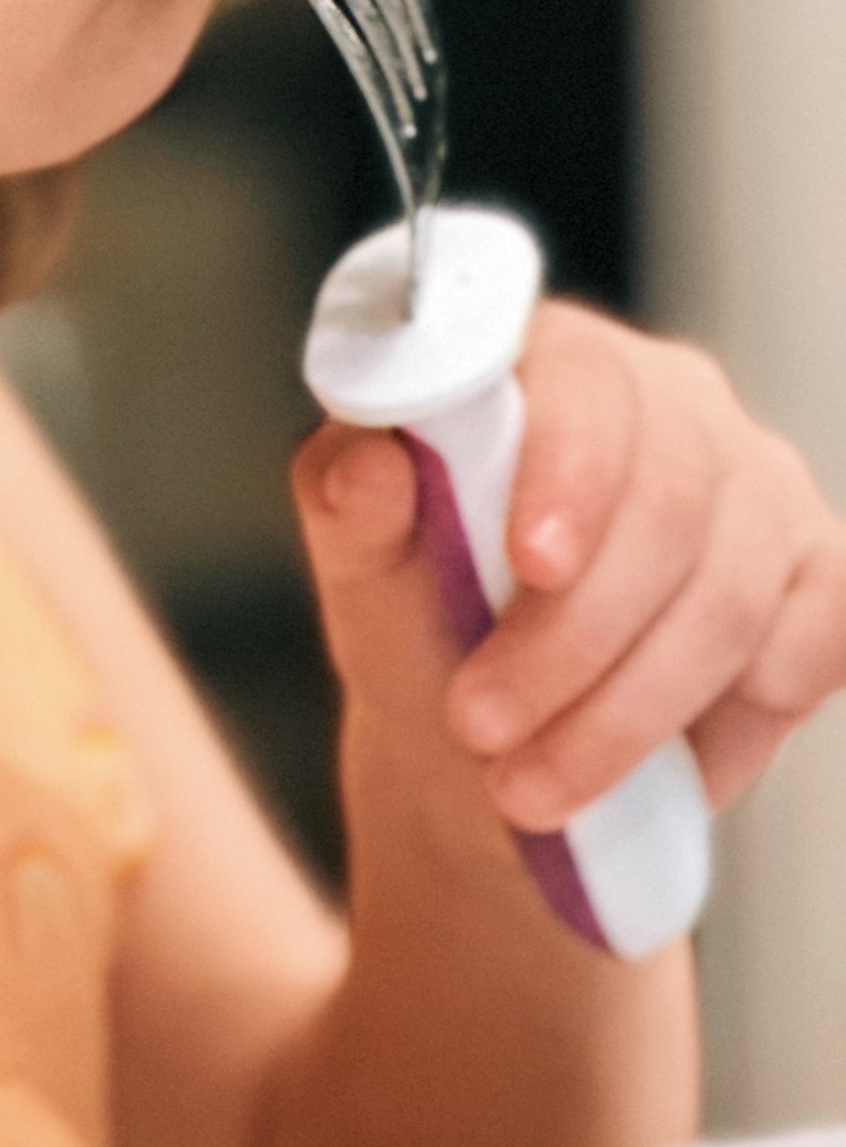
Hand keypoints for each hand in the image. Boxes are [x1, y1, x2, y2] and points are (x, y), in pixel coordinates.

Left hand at [292, 301, 845, 830]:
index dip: (570, 470)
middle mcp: (675, 400)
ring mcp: (760, 488)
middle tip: (480, 728)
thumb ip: (348, 503)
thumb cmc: (419, 619)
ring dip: (624, 713)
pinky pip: (809, 643)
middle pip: (667, 503)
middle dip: (570, 639)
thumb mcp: (360, 566)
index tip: (530, 565)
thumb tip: (366, 467)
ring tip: (528, 786)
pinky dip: (730, 721)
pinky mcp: (817, 578)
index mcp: (556, 360)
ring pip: (727, 598)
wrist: (486, 739)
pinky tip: (659, 763)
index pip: (588, 381)